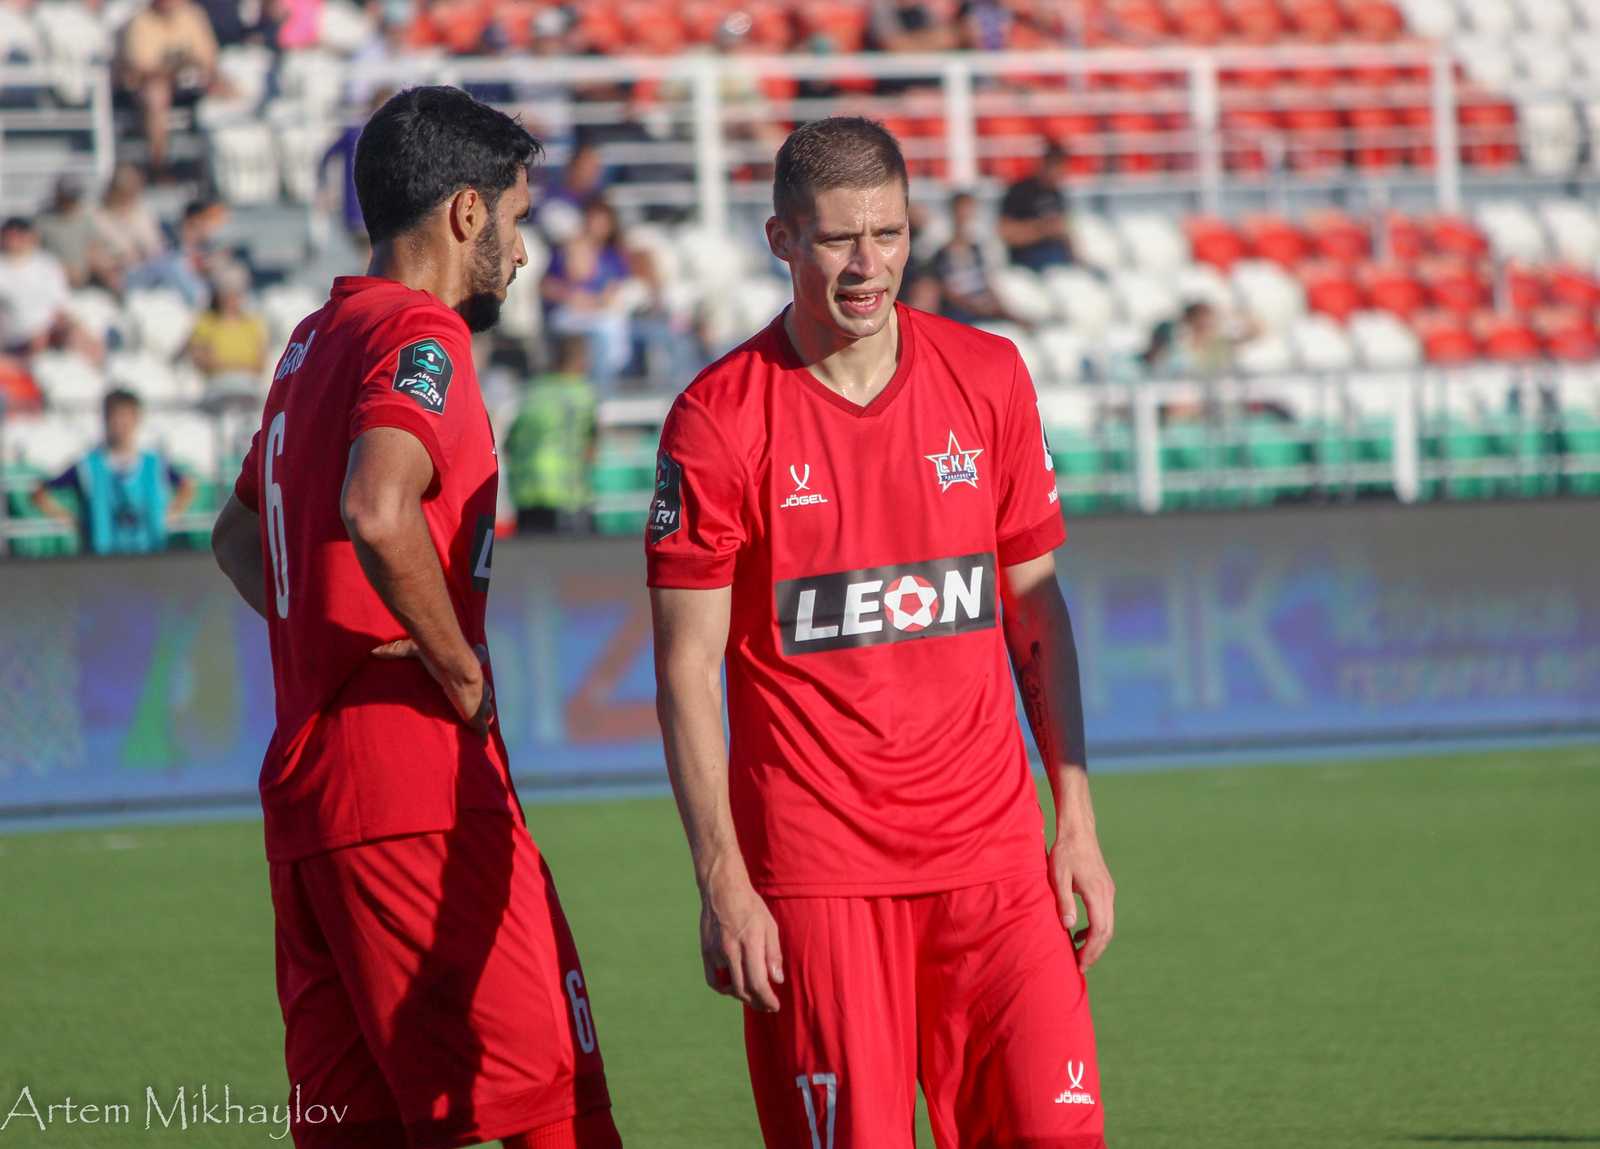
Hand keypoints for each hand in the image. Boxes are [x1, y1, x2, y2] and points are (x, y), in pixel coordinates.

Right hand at [372, 639, 494, 736]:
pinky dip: (482, 736)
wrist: (456, 667)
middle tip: (480, 702)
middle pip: (485, 691)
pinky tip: (482, 743)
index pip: (477, 657)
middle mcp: (475, 683)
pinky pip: (481, 729)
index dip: (479, 656)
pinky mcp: (475, 715)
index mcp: (466, 665)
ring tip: (483, 723)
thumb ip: (397, 650)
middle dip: (484, 696)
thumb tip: (374, 650)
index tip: (481, 652)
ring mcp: (477, 701)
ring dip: (485, 715)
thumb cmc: (439, 657)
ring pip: (486, 710)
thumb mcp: (415, 649)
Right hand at [699, 863, 783, 1011]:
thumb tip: (776, 980)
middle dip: (758, 1003)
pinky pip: (713, 980)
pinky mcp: (706, 952)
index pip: (759, 984)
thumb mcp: (769, 926)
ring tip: (754, 997)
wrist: (722, 889)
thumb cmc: (750, 906)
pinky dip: (724, 989)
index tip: (775, 1006)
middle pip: (744, 991)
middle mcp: (731, 951)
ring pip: (729, 987)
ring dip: (743, 997)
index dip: (768, 1000)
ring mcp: (716, 952)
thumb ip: (773, 954)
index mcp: (750, 944)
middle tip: (767, 1006)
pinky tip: (733, 988)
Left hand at [1050, 827, 1115, 969]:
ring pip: (1108, 925)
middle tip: (1080, 968)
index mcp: (1097, 893)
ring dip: (1095, 942)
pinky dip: (1095, 929)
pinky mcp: (1105, 889)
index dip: (1090, 950)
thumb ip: (1064, 902)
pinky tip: (1078, 933)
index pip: (1099, 930)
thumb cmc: (1064, 851)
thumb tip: (1069, 927)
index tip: (1079, 964)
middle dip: (1094, 952)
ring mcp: (1108, 891)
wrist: (1078, 830)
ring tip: (1078, 955)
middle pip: (1107, 932)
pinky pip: (1104, 915)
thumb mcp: (1058, 876)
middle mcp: (1107, 894)